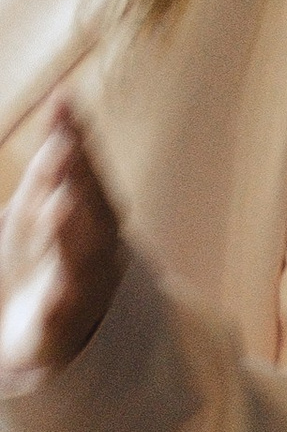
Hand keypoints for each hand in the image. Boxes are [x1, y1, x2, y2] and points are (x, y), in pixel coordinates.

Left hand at [0, 100, 127, 391]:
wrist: (59, 332)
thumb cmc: (50, 254)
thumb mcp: (43, 201)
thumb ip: (53, 160)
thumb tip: (62, 99)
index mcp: (94, 211)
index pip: (87, 168)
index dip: (78, 138)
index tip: (62, 104)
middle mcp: (97, 245)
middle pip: (92, 207)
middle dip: (79, 178)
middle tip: (63, 145)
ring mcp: (83, 284)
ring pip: (82, 256)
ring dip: (72, 232)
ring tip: (59, 204)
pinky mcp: (60, 324)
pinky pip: (62, 312)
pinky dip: (61, 301)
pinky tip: (54, 291)